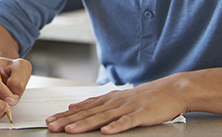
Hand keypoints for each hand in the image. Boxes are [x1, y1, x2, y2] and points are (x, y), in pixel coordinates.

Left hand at [46, 74, 186, 133]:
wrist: (171, 90)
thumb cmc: (145, 96)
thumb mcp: (117, 98)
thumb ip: (97, 103)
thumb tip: (76, 106)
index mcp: (108, 99)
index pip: (82, 108)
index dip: (65, 115)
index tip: (50, 120)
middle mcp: (114, 102)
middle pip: (87, 113)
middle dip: (68, 120)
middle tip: (52, 126)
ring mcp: (127, 108)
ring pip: (103, 117)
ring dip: (85, 124)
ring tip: (70, 130)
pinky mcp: (142, 114)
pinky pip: (127, 122)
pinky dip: (116, 126)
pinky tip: (106, 131)